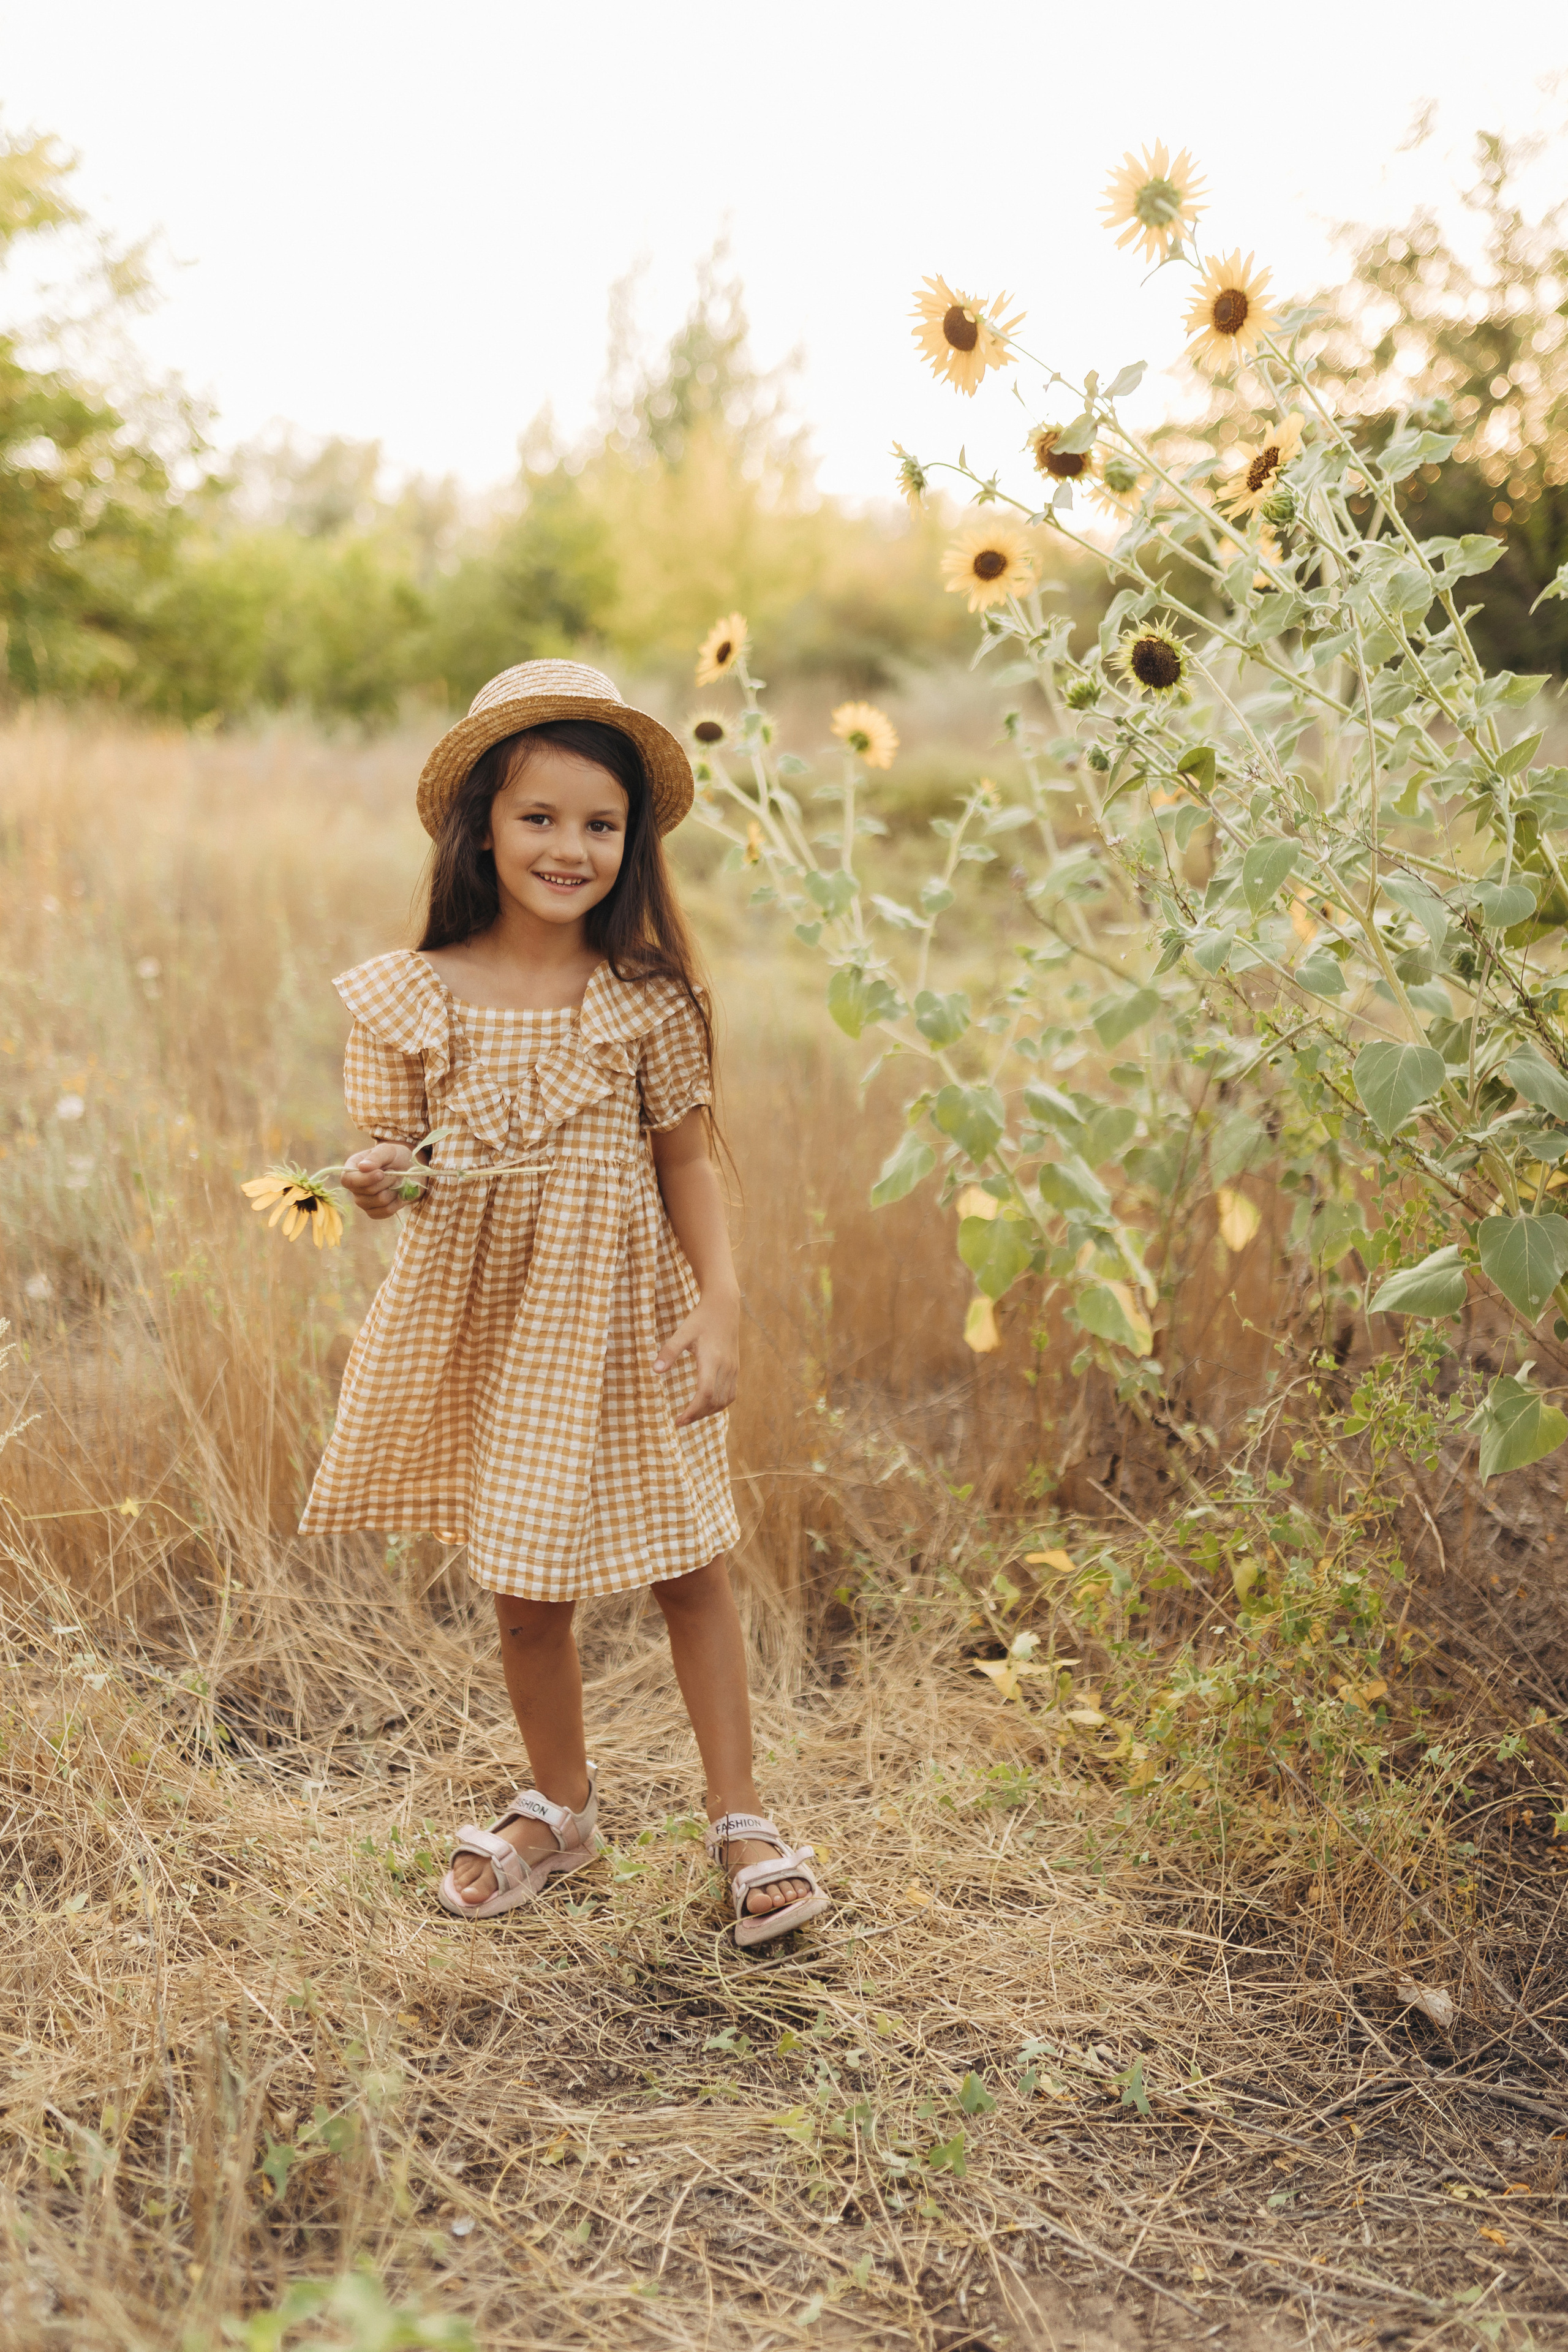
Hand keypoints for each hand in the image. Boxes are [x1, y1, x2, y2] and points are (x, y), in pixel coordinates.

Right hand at [341, 1142, 415, 1221]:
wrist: (408, 1169)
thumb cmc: (394, 1157)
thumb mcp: (387, 1151)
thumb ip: (375, 1157)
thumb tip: (362, 1167)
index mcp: (351, 1169)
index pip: (348, 1180)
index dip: (364, 1179)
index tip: (381, 1173)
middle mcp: (354, 1188)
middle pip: (368, 1191)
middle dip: (387, 1181)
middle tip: (394, 1172)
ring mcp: (363, 1202)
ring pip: (380, 1201)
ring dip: (394, 1190)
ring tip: (397, 1181)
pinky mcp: (374, 1212)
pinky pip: (387, 1211)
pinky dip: (397, 1201)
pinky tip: (398, 1193)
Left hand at [654, 1291, 738, 1426]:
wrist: (724, 1307)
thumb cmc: (701, 1319)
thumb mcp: (683, 1332)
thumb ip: (669, 1351)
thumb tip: (655, 1370)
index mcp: (712, 1360)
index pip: (705, 1393)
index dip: (693, 1410)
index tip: (678, 1420)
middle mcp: (726, 1367)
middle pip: (715, 1401)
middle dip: (697, 1415)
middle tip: (680, 1421)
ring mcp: (733, 1369)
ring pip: (724, 1401)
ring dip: (708, 1412)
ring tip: (690, 1416)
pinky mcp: (735, 1368)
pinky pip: (730, 1394)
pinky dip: (718, 1404)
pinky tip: (705, 1405)